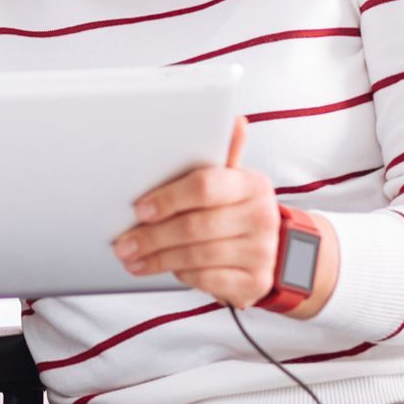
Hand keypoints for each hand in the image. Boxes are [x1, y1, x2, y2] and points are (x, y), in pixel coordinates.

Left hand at [113, 117, 338, 315]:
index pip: (205, 186)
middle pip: (195, 226)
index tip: (139, 209)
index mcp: (252, 183)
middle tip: (123, 244)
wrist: (280, 251)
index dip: (168, 198)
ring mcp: (261, 252)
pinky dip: (181, 275)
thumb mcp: (233, 181)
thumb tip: (235, 120)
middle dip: (152, 237)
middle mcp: (262, 217)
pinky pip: (207, 279)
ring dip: (158, 259)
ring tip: (133, 259)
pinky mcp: (256, 282)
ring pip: (197, 256)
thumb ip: (224, 155)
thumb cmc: (239, 210)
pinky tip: (166, 269)